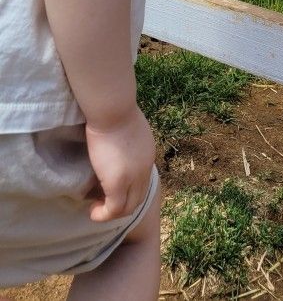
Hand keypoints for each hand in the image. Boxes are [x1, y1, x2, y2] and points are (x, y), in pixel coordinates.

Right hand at [85, 106, 155, 221]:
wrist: (113, 109)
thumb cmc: (115, 109)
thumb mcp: (127, 125)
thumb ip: (126, 138)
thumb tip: (114, 138)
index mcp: (147, 154)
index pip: (142, 180)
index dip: (128, 188)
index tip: (110, 186)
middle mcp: (145, 169)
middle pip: (138, 197)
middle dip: (122, 204)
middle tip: (103, 202)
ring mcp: (133, 178)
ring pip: (127, 207)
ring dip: (112, 212)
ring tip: (97, 209)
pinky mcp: (117, 184)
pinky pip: (113, 210)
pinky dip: (103, 215)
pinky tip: (93, 212)